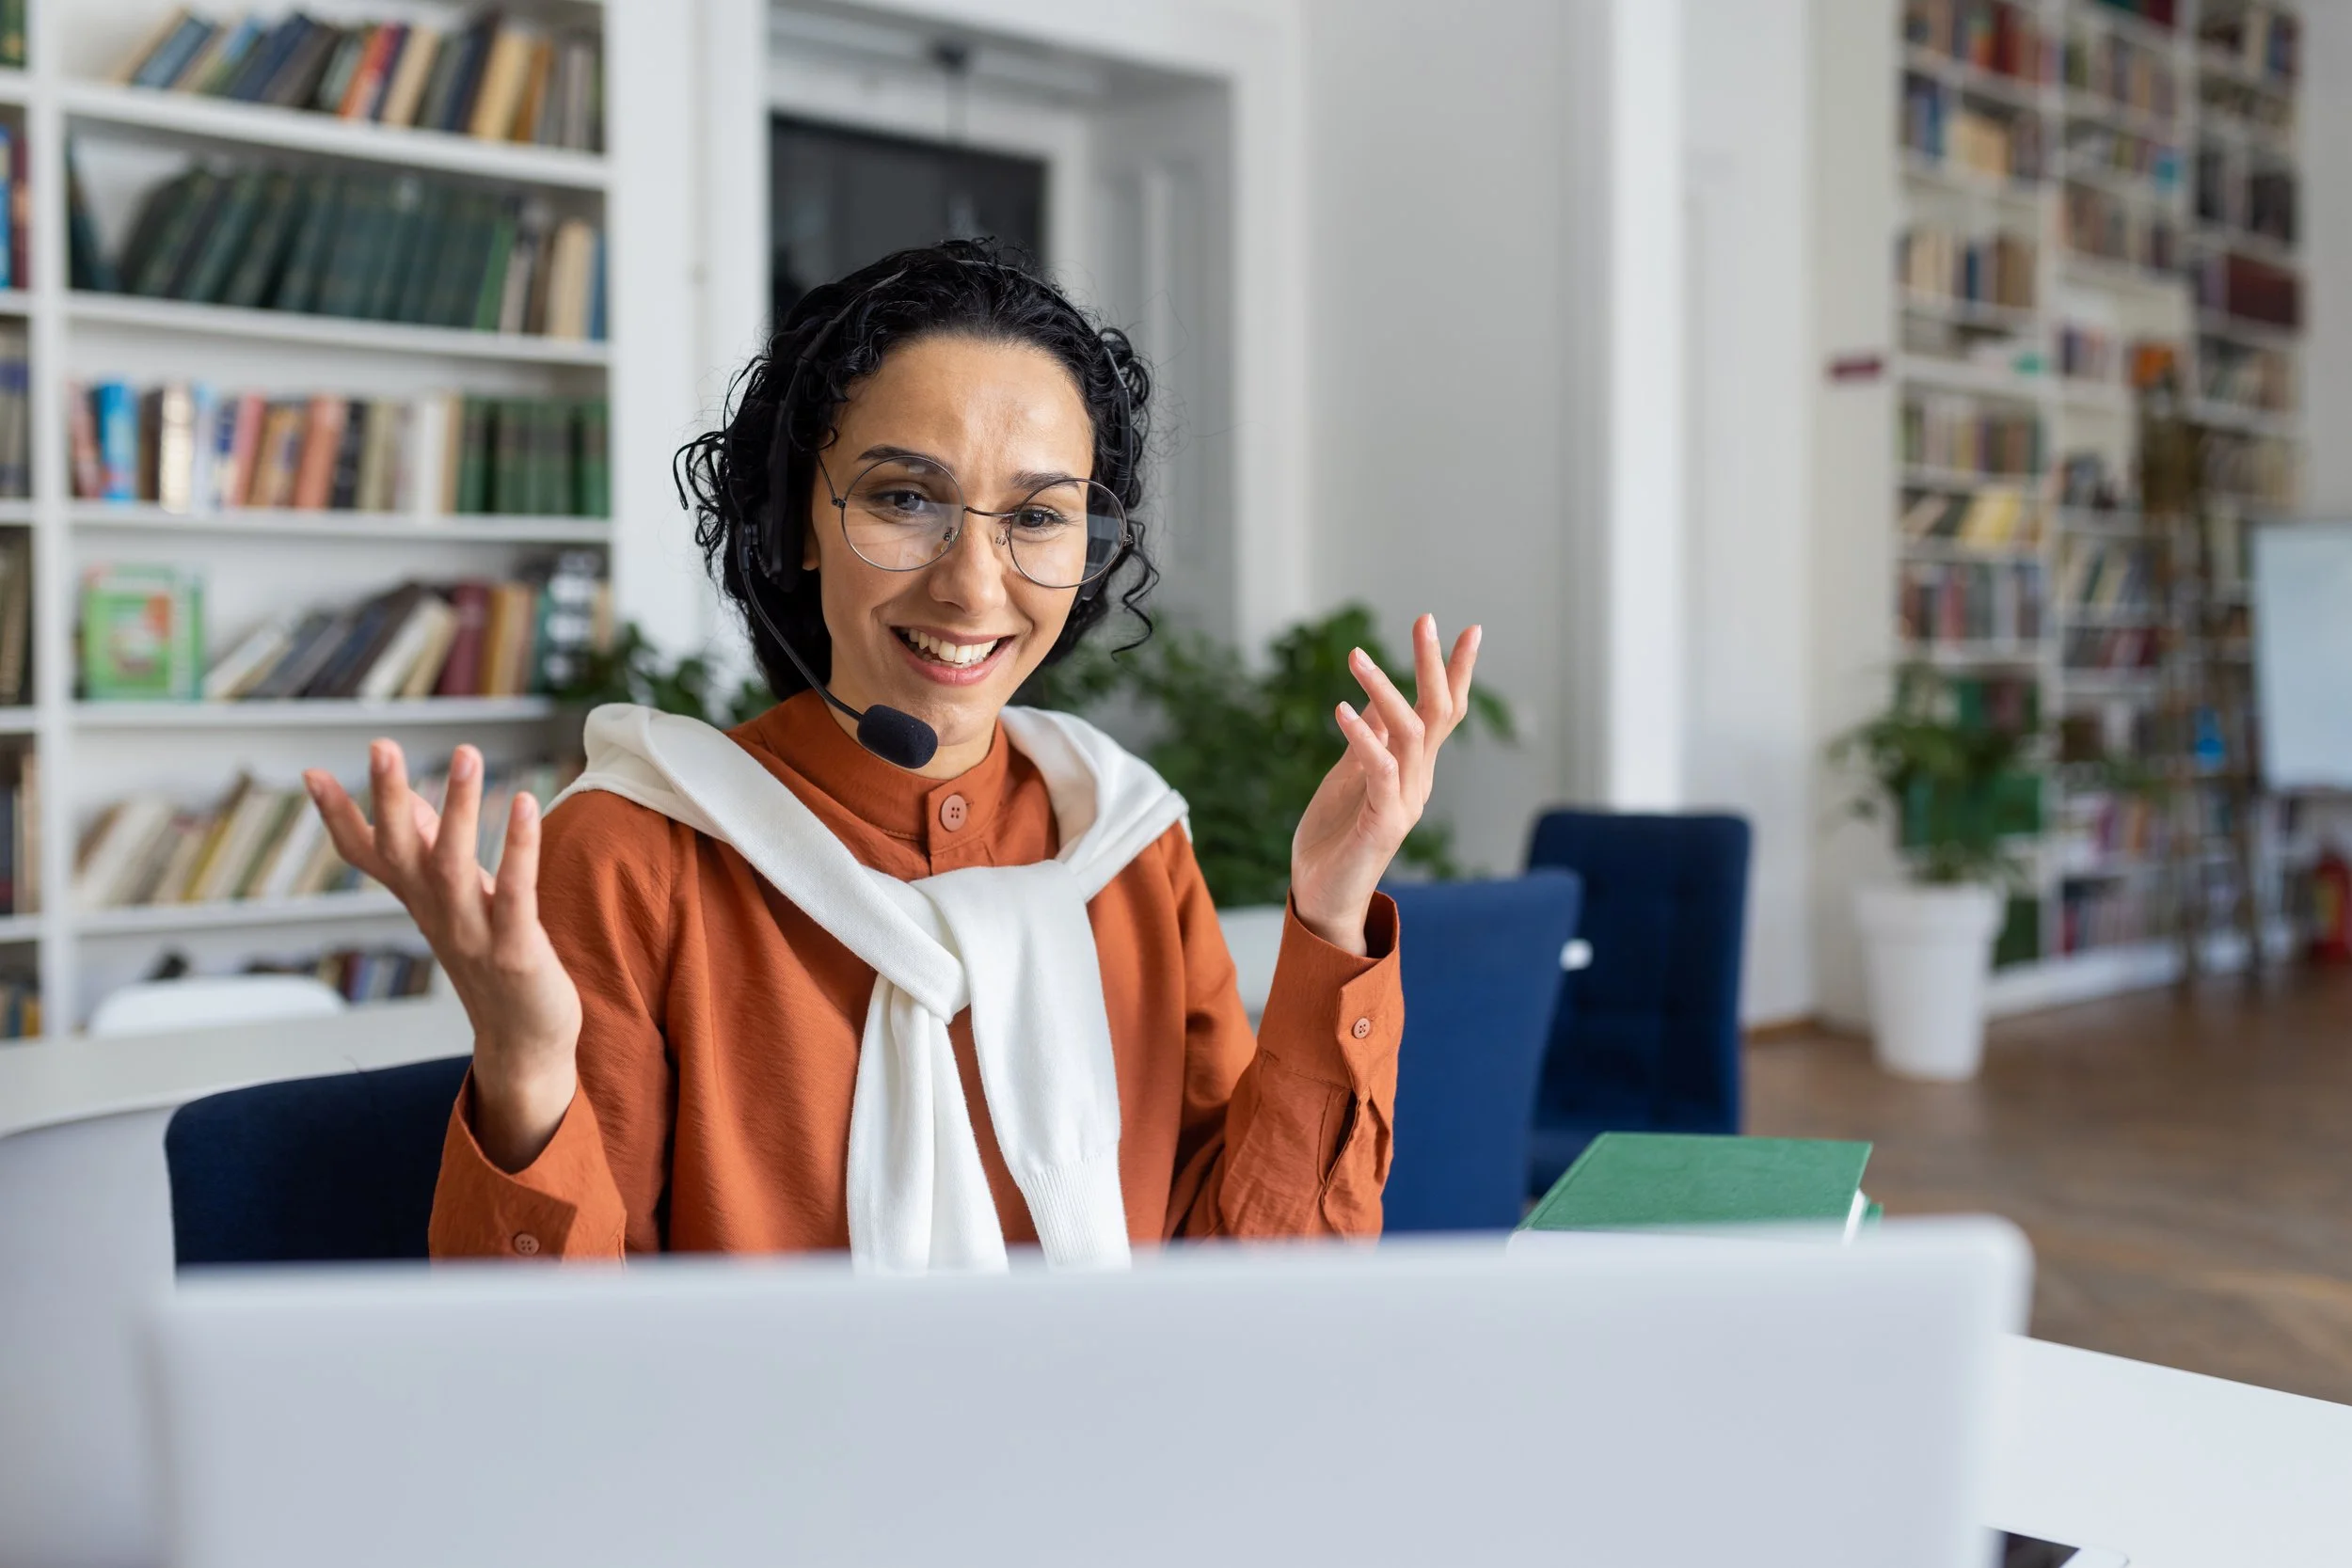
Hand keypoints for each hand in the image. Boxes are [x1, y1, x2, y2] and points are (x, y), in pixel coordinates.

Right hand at [304, 740, 579, 1171]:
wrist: (523, 1043)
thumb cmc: (492, 959)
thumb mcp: (456, 901)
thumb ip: (432, 851)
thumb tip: (409, 799)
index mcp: (418, 901)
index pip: (367, 857)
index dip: (340, 818)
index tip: (311, 773)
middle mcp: (436, 914)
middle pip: (402, 852)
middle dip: (389, 799)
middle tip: (380, 745)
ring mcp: (472, 934)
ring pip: (454, 866)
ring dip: (458, 809)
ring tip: (465, 752)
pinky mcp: (515, 951)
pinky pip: (516, 893)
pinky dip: (519, 848)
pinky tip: (526, 802)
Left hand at [1289, 614, 1481, 955]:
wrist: (1321, 896)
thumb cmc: (1335, 837)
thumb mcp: (1350, 775)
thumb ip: (1368, 739)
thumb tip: (1372, 697)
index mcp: (1413, 768)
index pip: (1442, 712)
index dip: (1455, 671)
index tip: (1466, 628)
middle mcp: (1418, 781)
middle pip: (1439, 713)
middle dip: (1435, 665)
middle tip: (1426, 618)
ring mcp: (1405, 801)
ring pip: (1411, 734)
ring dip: (1385, 690)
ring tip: (1356, 654)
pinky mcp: (1384, 822)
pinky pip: (1379, 770)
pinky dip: (1363, 736)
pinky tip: (1341, 709)